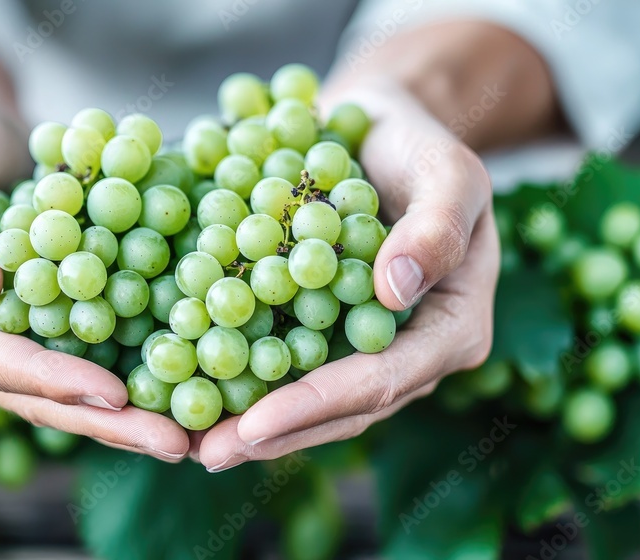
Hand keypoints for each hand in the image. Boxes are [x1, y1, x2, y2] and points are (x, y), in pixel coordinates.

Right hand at [0, 97, 188, 461]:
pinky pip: (94, 352)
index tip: (111, 393)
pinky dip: (138, 372)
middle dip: (104, 420)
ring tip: (188, 435)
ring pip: (69, 390)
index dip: (49, 379)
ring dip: (129, 415)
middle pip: (35, 395)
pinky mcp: (51, 323)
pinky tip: (188, 387)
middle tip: (172, 442)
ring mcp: (10, 339)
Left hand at [197, 82, 497, 471]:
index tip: (252, 424)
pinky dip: (241, 379)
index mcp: (452, 329)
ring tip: (187, 443)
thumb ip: (436, 226)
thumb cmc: (422, 146)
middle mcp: (410, 353)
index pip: (384, 380)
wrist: (381, 130)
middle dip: (274, 434)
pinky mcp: (327, 329)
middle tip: (204, 454)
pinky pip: (285, 361)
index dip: (317, 405)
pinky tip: (191, 392)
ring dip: (250, 424)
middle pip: (343, 408)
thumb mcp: (447, 171)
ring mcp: (366, 346)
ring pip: (311, 399)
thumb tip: (396, 289)